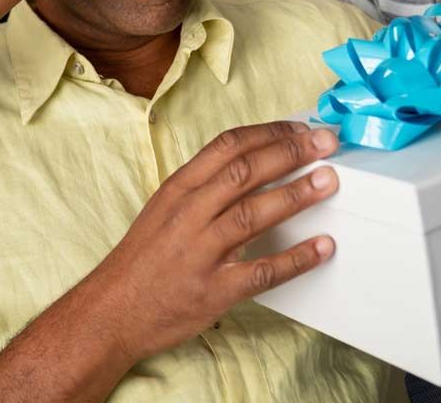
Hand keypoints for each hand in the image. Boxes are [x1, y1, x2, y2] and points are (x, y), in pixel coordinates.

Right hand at [82, 120, 339, 364]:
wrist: (111, 312)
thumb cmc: (143, 259)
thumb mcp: (165, 209)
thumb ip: (204, 188)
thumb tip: (252, 165)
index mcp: (178, 188)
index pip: (227, 146)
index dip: (268, 133)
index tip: (300, 128)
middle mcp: (189, 214)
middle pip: (245, 172)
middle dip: (290, 153)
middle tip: (326, 143)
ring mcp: (201, 252)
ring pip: (254, 214)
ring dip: (296, 195)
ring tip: (329, 181)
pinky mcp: (214, 290)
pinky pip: (262, 272)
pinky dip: (296, 259)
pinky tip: (322, 247)